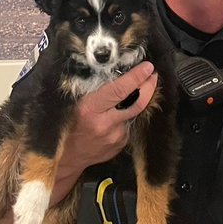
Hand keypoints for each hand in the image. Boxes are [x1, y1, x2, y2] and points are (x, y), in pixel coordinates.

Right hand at [51, 61, 158, 202]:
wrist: (70, 156)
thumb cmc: (69, 124)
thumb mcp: (78, 103)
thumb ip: (97, 91)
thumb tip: (118, 73)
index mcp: (91, 109)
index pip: (119, 90)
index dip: (136, 77)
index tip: (147, 67)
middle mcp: (106, 124)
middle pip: (137, 103)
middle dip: (149, 87)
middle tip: (152, 75)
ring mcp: (116, 137)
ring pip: (134, 113)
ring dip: (137, 101)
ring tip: (135, 92)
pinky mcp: (121, 144)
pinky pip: (129, 124)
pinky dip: (128, 116)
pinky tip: (119, 115)